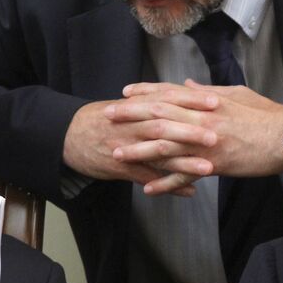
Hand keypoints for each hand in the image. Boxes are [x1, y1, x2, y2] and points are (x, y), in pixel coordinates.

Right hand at [62, 97, 214, 195]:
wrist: (67, 135)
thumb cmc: (100, 119)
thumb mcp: (125, 105)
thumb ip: (153, 99)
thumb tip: (182, 91)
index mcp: (136, 107)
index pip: (167, 100)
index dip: (191, 101)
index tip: (216, 101)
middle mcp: (132, 125)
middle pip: (164, 126)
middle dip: (191, 131)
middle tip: (216, 135)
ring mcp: (126, 147)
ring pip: (157, 154)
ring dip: (184, 162)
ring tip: (209, 168)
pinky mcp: (120, 167)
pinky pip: (147, 178)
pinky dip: (168, 186)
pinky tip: (189, 192)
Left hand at [109, 81, 282, 191]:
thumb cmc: (267, 114)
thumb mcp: (237, 94)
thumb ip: (208, 90)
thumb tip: (188, 83)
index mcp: (208, 100)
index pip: (169, 93)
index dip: (145, 92)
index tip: (125, 93)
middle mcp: (202, 119)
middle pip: (159, 115)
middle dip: (131, 115)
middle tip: (108, 117)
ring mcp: (206, 143)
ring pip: (165, 145)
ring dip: (138, 150)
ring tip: (117, 153)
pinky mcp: (215, 164)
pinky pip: (184, 175)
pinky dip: (165, 183)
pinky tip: (147, 188)